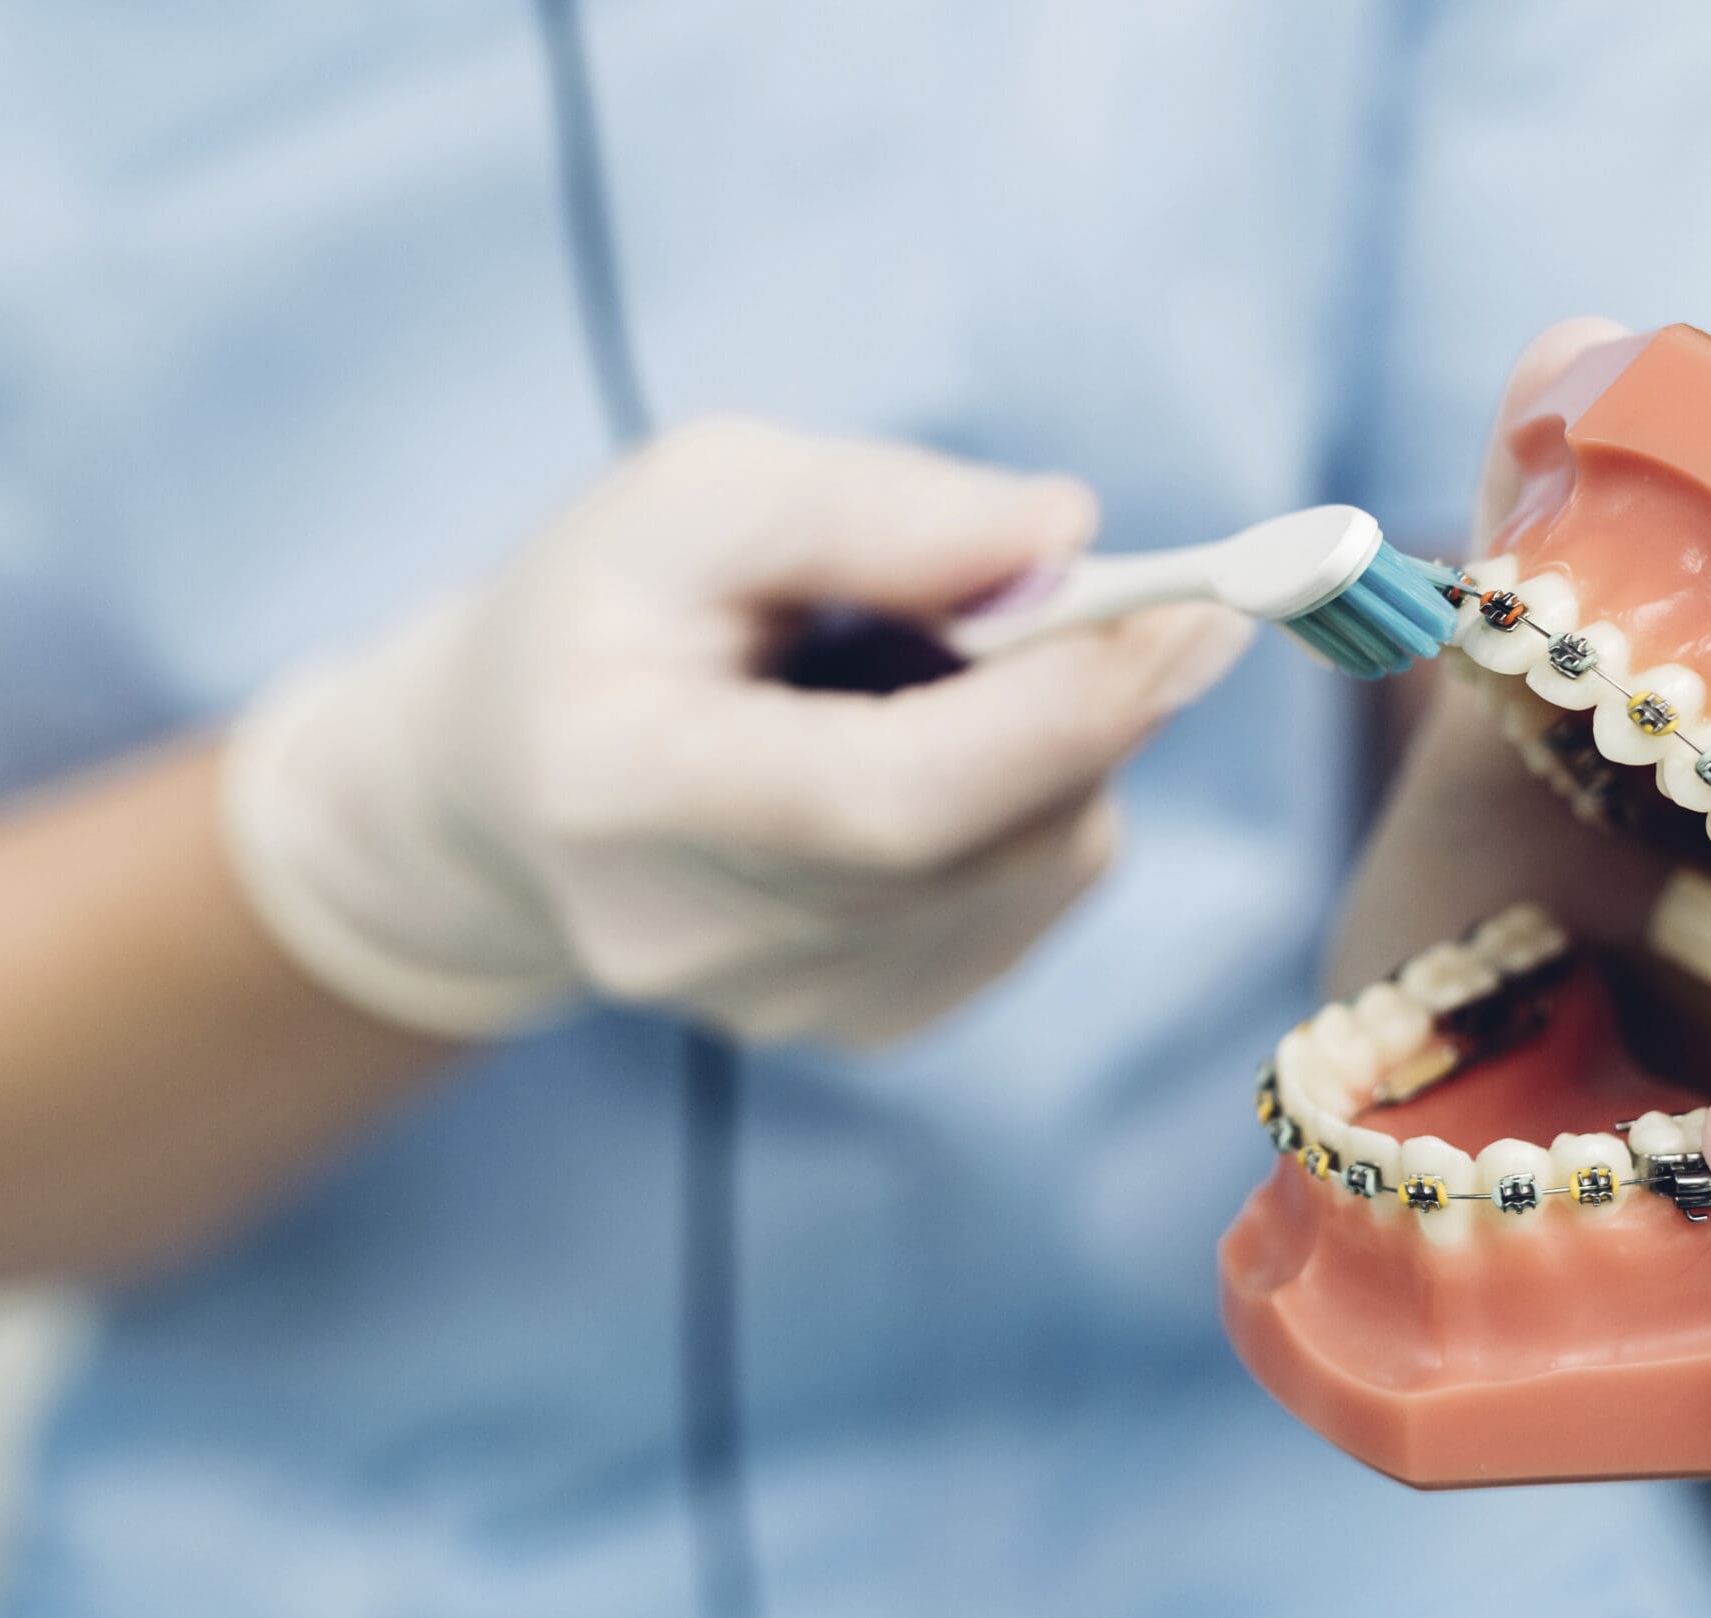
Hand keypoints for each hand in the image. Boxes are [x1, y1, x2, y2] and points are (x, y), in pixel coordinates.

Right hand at [223, 418, 1248, 1042]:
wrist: (514, 793)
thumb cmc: (610, 613)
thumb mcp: (700, 497)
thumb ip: (874, 508)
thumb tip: (1069, 535)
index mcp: (625, 789)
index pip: (890, 799)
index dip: (1064, 708)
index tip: (1196, 607)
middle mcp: (703, 942)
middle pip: (987, 835)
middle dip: (1096, 697)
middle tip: (1130, 590)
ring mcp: (789, 1009)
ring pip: (1038, 861)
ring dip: (1054, 739)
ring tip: (919, 671)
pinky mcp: (867, 1027)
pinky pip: (1032, 894)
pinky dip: (1032, 801)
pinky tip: (919, 753)